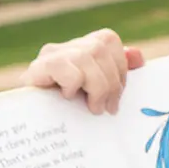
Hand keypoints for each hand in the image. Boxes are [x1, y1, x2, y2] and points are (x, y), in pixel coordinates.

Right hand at [21, 28, 144, 113]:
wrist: (30, 126)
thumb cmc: (68, 111)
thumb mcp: (97, 92)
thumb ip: (117, 73)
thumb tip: (138, 56)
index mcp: (81, 47)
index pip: (109, 41)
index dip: (119, 68)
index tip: (116, 95)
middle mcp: (65, 46)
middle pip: (101, 48)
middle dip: (111, 82)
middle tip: (108, 108)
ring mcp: (51, 55)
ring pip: (87, 57)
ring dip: (97, 88)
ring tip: (92, 107)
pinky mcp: (39, 68)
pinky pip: (69, 71)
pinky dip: (73, 87)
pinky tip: (66, 98)